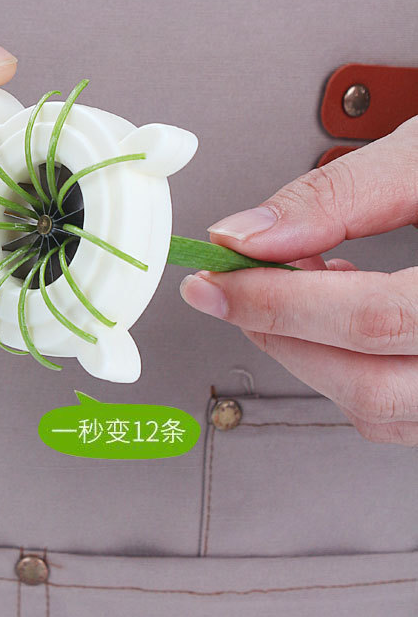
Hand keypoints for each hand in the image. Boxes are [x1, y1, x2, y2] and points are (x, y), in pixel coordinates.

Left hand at [180, 118, 417, 444]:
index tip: (217, 280)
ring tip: (302, 289)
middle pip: (371, 386)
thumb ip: (339, 196)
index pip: (373, 321)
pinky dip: (356, 376)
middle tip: (238, 285)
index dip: (279, 303)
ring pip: (383, 414)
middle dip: (284, 336)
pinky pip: (405, 420)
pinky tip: (345, 322)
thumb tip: (250, 235)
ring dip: (316, 359)